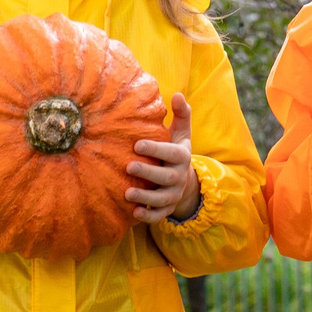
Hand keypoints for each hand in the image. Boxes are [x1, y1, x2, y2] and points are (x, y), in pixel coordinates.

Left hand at [128, 93, 201, 222]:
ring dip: (145, 197)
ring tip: (127, 193)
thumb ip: (181, 114)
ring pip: (162, 198)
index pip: (172, 153)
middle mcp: (179, 176)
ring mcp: (173, 194)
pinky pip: (159, 215)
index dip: (156, 149)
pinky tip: (133, 213)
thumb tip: (178, 94)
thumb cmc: (175, 151)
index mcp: (182, 156)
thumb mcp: (181, 132)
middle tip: (129, 166)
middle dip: (148, 172)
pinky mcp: (167, 208)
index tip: (137, 144)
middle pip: (166, 176)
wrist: (185, 180)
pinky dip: (147, 217)